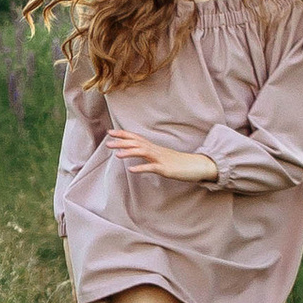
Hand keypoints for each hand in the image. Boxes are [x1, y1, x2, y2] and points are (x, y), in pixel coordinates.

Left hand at [107, 129, 221, 184]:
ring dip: (129, 152)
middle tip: (107, 143)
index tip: (110, 133)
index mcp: (153, 147)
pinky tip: (131, 170)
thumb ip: (149, 154)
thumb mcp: (161, 156)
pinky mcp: (165, 169)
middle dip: (121, 142)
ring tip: (117, 154)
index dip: (123, 135)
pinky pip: (152, 168)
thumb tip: (138, 152)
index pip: (136, 138)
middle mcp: (155, 150)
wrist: (196, 166)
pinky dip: (141, 168)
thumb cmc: (178, 163)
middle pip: (136, 143)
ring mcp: (160, 159)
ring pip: (143, 152)